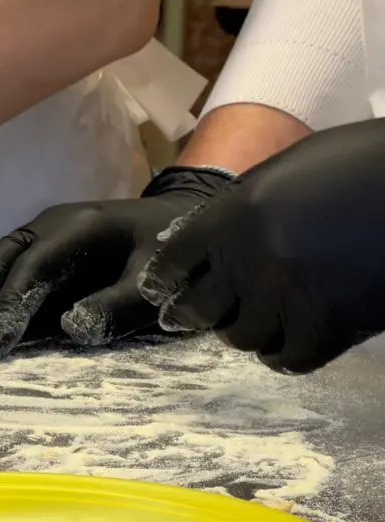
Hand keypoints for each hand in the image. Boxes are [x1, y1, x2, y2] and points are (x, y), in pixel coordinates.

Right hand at [0, 166, 232, 358]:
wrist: (182, 219)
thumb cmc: (174, 255)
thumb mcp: (160, 281)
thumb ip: (119, 304)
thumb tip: (71, 328)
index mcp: (82, 227)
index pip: (34, 266)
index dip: (9, 305)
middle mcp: (48, 224)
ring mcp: (35, 233)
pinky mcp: (30, 248)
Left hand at [139, 119, 384, 373]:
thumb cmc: (360, 163)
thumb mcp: (287, 167)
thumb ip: (241, 202)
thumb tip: (202, 231)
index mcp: (233, 216)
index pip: (172, 261)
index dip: (164, 278)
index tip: (161, 290)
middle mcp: (249, 260)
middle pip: (197, 309)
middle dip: (194, 313)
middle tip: (197, 315)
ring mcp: (286, 297)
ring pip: (240, 337)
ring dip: (246, 331)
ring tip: (257, 320)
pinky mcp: (327, 328)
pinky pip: (287, 358)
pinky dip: (285, 353)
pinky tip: (291, 340)